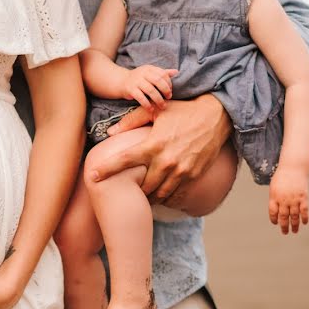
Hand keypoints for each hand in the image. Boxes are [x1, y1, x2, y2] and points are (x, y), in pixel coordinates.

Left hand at [91, 94, 231, 203]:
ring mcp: (181, 171)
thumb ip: (131, 121)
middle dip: (132, 190)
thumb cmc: (183, 111)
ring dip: (148, 197)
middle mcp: (166, 161)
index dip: (106, 169)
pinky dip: (165, 197)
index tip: (92, 176)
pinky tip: (159, 194)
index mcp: (153, 144)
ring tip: (141, 196)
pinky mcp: (193, 176)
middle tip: (123, 190)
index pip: (124, 160)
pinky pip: (175, 195)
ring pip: (158, 194)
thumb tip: (110, 133)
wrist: (216, 117)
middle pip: (142, 186)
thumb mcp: (156, 111)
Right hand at [120, 65, 177, 110]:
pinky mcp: (130, 89)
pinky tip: (151, 109)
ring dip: (158, 99)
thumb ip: (163, 73)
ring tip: (162, 106)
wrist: (122, 82)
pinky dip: (147, 104)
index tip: (170, 91)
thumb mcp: (150, 74)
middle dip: (165, 90)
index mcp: (149, 69)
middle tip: (169, 97)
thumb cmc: (140, 79)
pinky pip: (141, 97)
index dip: (169, 83)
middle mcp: (143, 73)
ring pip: (150, 90)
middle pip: (158, 81)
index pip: (162, 74)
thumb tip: (176, 72)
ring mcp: (136, 81)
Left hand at [268, 166, 308, 233]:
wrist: (293, 168)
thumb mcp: (274, 187)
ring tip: (295, 231)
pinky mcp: (303, 197)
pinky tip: (304, 223)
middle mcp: (283, 200)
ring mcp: (294, 199)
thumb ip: (275, 198)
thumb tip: (276, 210)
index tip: (276, 223)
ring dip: (294, 225)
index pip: (273, 212)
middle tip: (285, 232)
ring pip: (294, 216)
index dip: (274, 219)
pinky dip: (304, 218)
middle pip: (283, 217)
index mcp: (274, 197)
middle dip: (284, 226)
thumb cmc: (282, 177)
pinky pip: (304, 211)